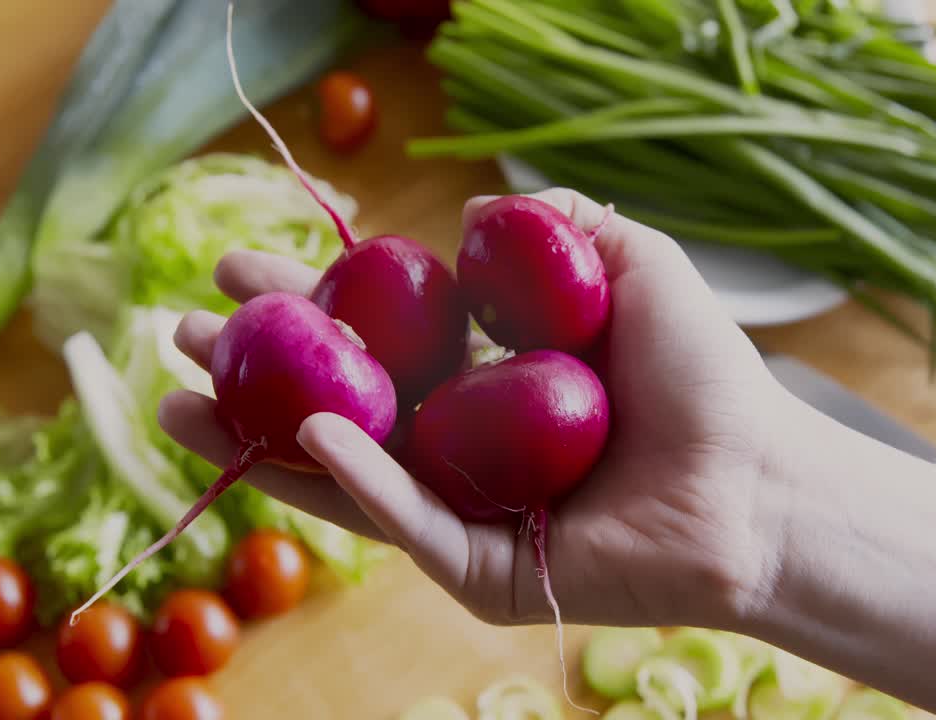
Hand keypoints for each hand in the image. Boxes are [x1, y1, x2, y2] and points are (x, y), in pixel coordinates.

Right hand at [158, 187, 804, 629]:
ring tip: (178, 399)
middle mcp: (460, 447)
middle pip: (338, 405)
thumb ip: (562, 224)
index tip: (242, 268)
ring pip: (346, 476)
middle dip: (256, 372)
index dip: (308, 306)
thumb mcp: (636, 266)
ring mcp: (465, 512)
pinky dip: (361, 482)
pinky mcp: (482, 570)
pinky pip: (409, 524)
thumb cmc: (706, 379)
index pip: (376, 340)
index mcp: (484, 382)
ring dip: (262, 438)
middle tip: (179, 333)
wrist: (757, 482)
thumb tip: (473, 213)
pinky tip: (315, 430)